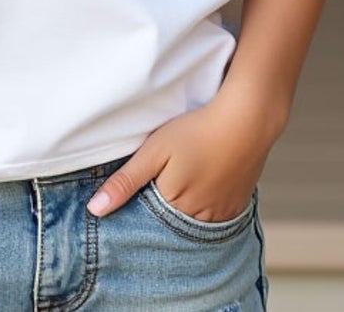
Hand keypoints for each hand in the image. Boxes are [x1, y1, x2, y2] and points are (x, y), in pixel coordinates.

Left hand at [85, 94, 272, 221]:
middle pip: (170, 224)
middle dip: (159, 212)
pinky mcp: (237, 206)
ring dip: (183, 210)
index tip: (134, 195)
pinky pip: (215, 217)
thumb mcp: (155, 150)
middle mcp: (199, 220)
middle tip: (161, 180)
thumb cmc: (197, 130)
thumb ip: (125, 181)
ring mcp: (221, 216)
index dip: (137, 208)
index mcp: (174, 208)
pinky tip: (202, 184)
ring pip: (192, 223)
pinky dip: (205, 206)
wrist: (248, 119)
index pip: (146, 222)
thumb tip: (95, 210)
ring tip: (182, 181)